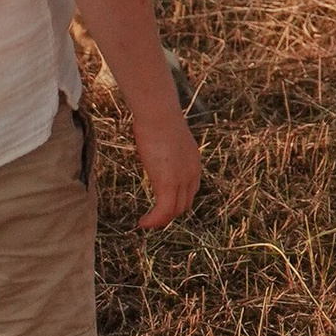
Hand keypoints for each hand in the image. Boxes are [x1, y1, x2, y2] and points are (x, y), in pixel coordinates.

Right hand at [132, 96, 202, 230]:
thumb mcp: (164, 133)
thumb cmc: (156, 115)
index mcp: (193, 161)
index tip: (163, 202)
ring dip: (161, 220)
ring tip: (146, 223)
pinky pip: (163, 212)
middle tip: (153, 216)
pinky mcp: (168, 184)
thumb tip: (150, 136)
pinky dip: (153, 221)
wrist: (158, 113)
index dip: (178, 199)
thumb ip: (163, 143)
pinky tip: (142, 223)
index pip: (191, 189)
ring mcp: (182, 180)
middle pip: (184, 203)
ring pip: (174, 211)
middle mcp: (192, 173)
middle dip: (170, 212)